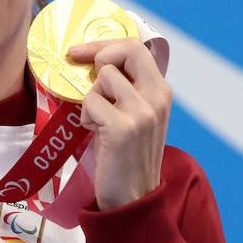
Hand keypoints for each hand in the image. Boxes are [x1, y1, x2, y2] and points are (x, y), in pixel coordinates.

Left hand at [67, 39, 171, 209]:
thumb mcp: (134, 115)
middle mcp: (156, 98)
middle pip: (128, 50)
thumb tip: (94, 62)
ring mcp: (142, 112)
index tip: (81, 51)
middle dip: (99, 55)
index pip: (138, 48)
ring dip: (90, 97)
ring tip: (96, 120)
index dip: (107, 44)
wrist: (133, 197)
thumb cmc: (125, 155)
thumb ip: (125, 89)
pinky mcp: (123, 128)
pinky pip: (91, 102)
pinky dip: (85, 116)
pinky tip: (94, 132)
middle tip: (83, 71)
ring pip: (104, 78)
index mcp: (161, 92)